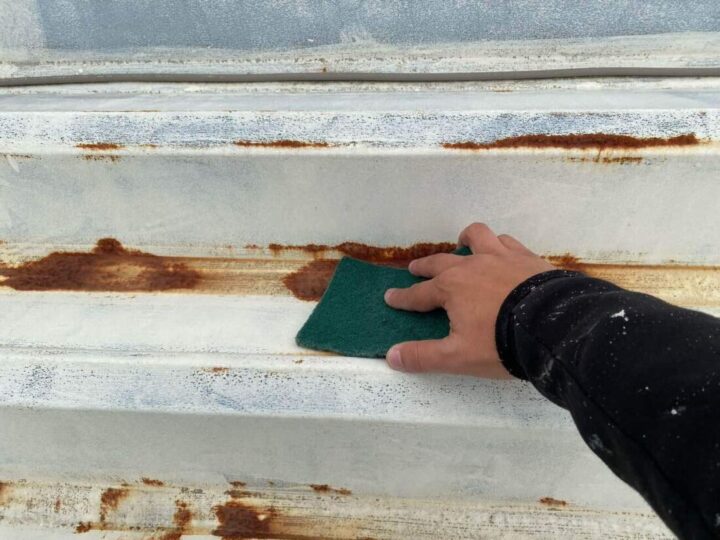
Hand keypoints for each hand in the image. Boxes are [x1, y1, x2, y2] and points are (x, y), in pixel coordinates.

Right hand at [384, 223, 554, 377]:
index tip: (390, 297)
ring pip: (477, 238)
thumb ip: (424, 356)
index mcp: (451, 288)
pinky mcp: (526, 257)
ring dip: (465, 240)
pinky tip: (502, 251)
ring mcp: (500, 257)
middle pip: (441, 262)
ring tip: (462, 244)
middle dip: (425, 267)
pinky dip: (499, 244)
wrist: (553, 326)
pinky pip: (507, 241)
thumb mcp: (457, 356)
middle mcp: (471, 266)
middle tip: (415, 269)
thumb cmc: (500, 343)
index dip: (403, 298)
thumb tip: (391, 356)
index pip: (419, 294)